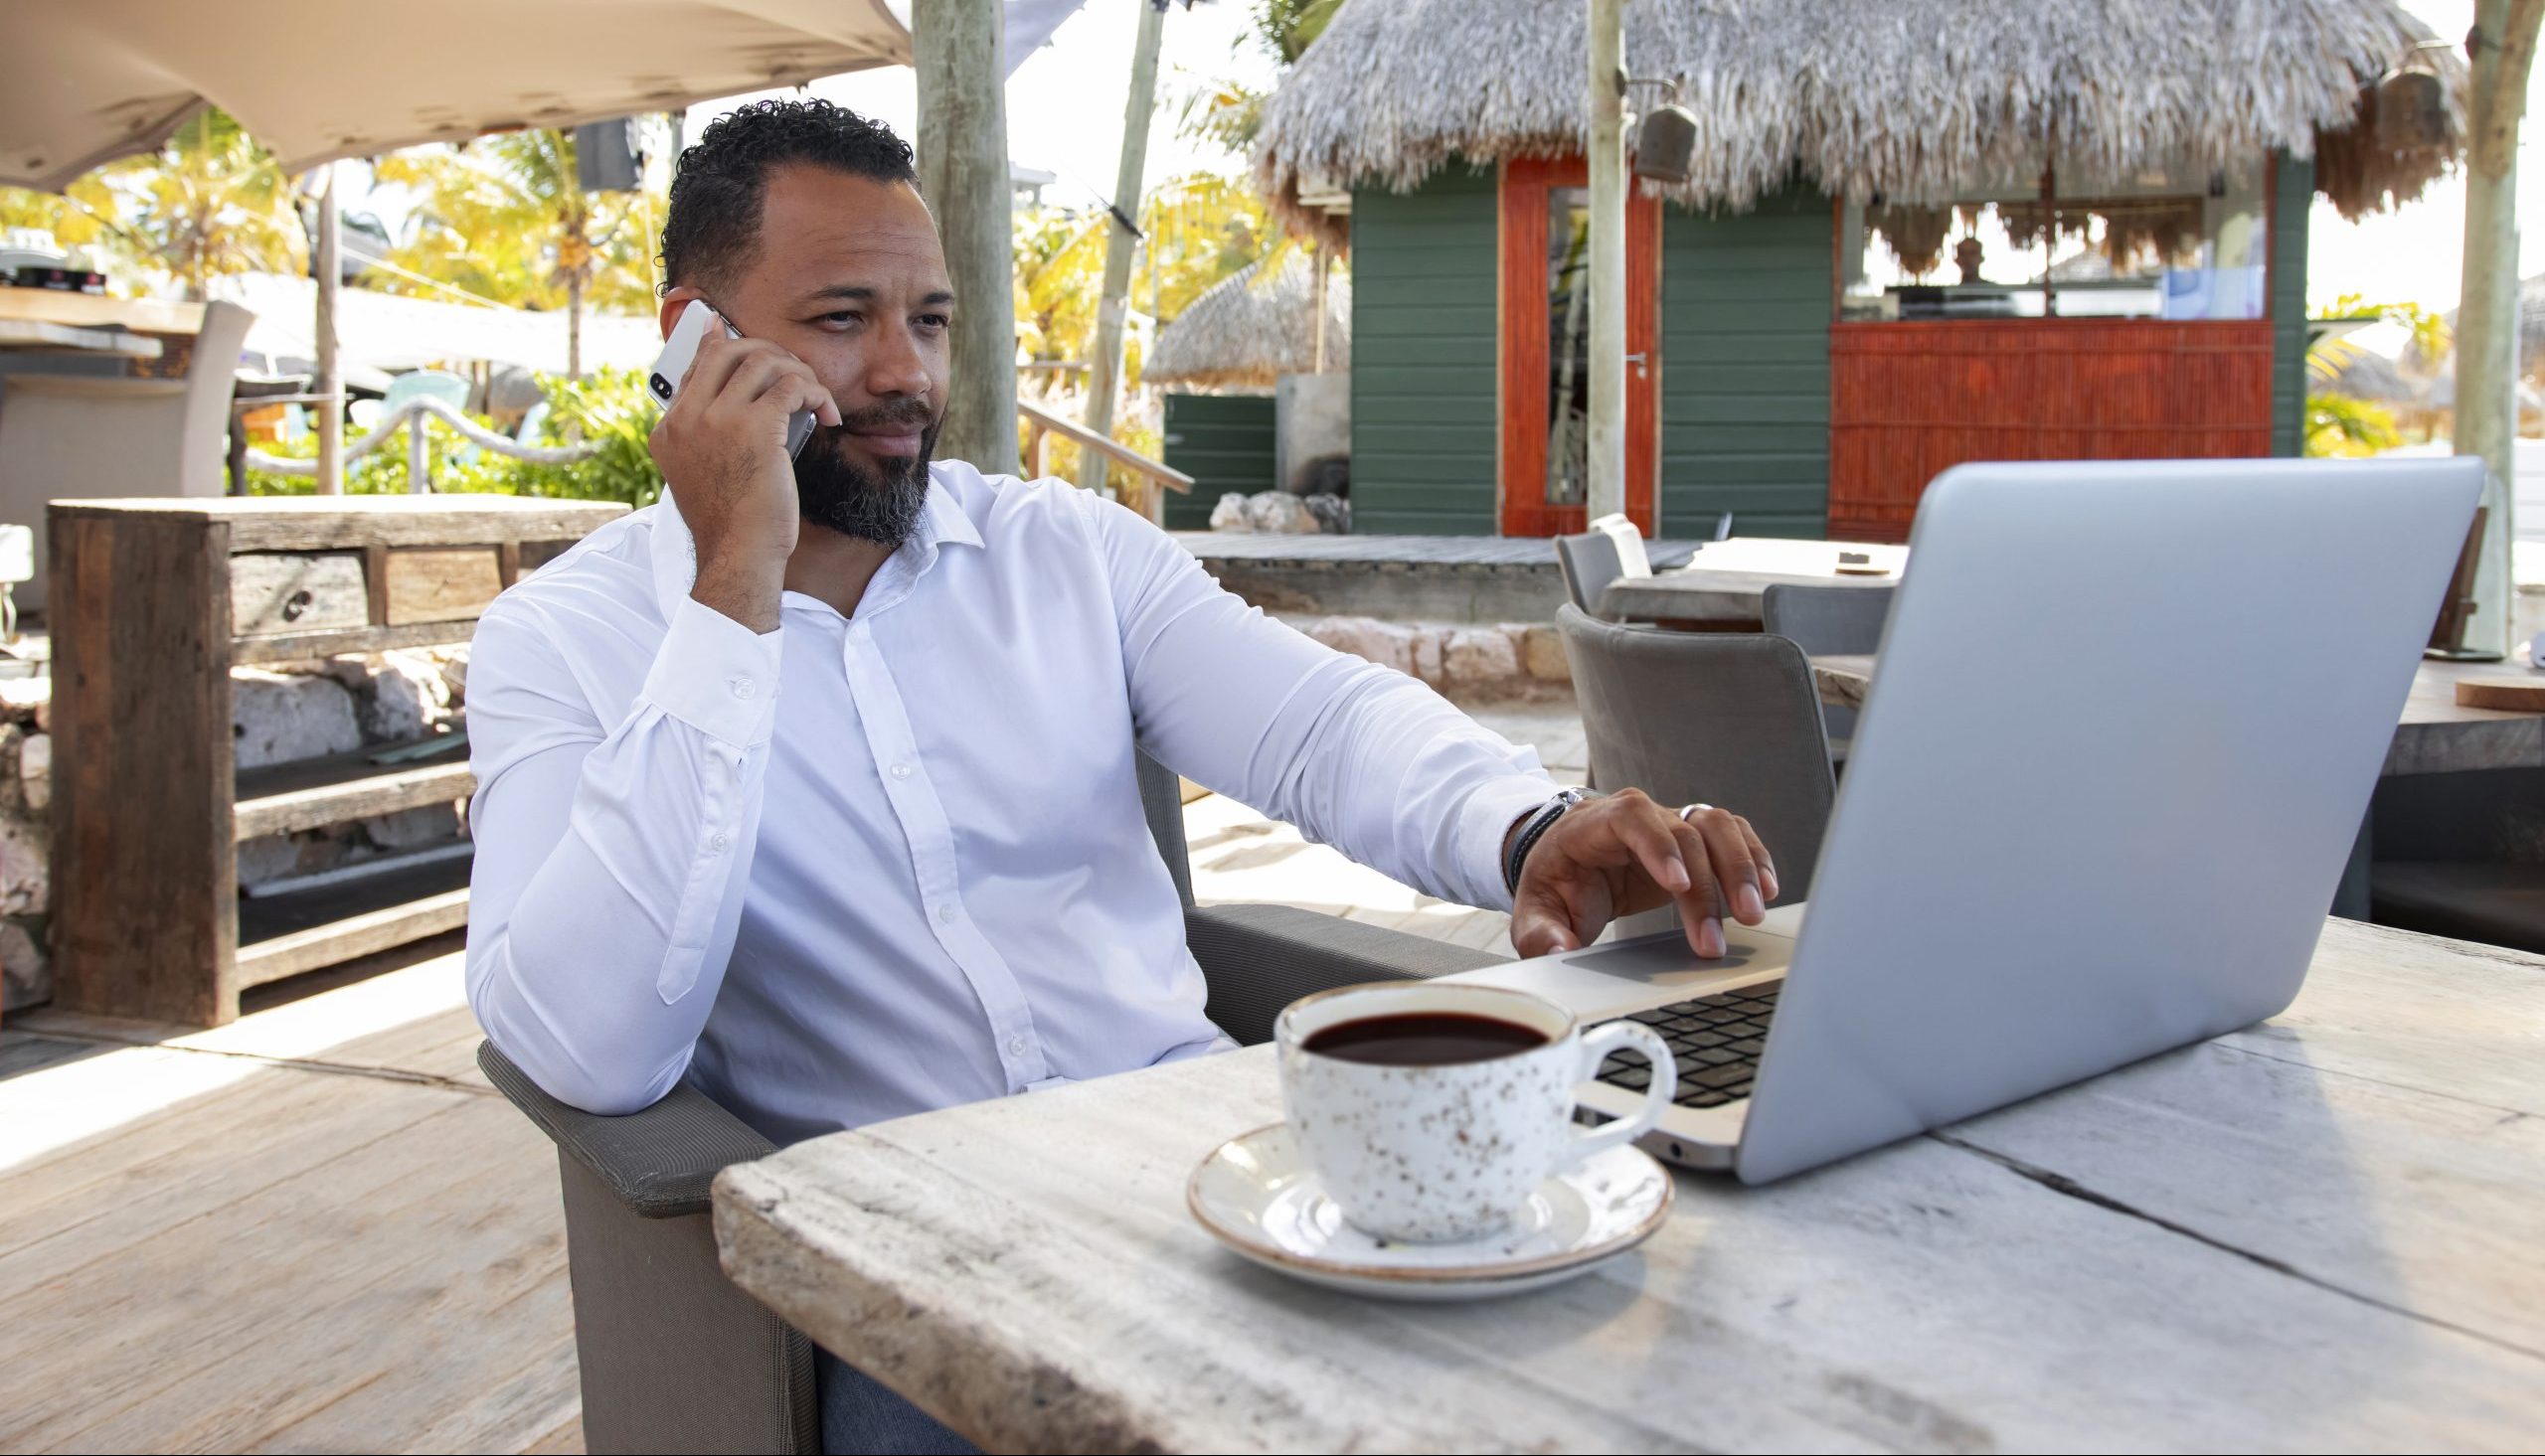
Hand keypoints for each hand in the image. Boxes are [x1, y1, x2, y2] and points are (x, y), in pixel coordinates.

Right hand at [646, 330, 842, 631]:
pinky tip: (828, 415)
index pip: (695, 366)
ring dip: (798, 373)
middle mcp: (687, 418)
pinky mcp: (755, 427)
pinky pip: (793, 385)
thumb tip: (738, 407)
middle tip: (794, 374)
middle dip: (768, 353)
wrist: (738, 555)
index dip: (720, 345)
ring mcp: (718, 419)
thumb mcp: (704, 476)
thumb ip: (709, 436)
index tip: (733, 333)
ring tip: (815, 398)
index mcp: (669, 430)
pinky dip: (817, 394)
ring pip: (764, 361)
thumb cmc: (730, 525)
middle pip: (727, 350)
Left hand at [1508, 790, 1778, 959]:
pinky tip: (1766, 891)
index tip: (1678, 885)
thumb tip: (1560, 951)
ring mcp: (1669, 823)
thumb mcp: (1533, 914)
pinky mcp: (1693, 838)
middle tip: (1714, 938)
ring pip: (1716, 825)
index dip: (1658, 844)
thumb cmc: (1553, 888)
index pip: (1630, 817)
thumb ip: (1540, 934)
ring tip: (1751, 914)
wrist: (1567, 865)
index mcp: (1592, 826)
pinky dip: (1753, 858)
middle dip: (1707, 883)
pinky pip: (1732, 835)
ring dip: (1740, 867)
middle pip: (1683, 830)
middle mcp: (1637, 816)